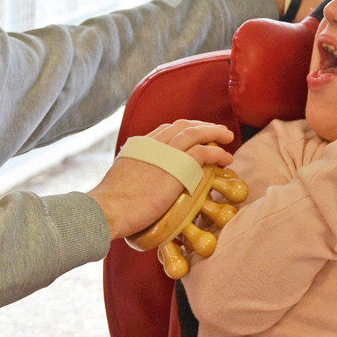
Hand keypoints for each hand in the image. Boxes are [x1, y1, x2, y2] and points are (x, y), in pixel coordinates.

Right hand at [87, 120, 234, 240]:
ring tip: (227, 138)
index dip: (183, 130)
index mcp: (139, 146)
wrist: (109, 209)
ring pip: (196, 133)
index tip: (194, 135)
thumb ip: (133, 178)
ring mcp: (166, 153)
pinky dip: (218, 152)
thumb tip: (135, 190)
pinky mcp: (178, 166)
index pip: (165, 130)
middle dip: (202, 126)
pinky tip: (226, 158)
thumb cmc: (109, 206)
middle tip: (216, 131)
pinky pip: (205, 151)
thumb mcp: (119, 182)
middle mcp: (153, 144)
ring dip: (214, 133)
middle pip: (183, 126)